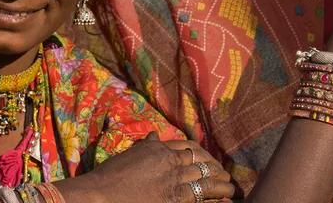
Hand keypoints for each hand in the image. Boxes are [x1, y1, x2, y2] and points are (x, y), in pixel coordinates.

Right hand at [57, 132, 233, 202]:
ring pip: (205, 180)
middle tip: (226, 175)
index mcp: (159, 149)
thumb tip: (154, 136)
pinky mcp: (174, 199)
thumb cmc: (110, 177)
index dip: (202, 155)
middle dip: (215, 169)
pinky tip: (224, 199)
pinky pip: (200, 197)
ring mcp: (173, 181)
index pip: (188, 148)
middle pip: (200, 163)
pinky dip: (214, 198)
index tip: (210, 160)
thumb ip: (146, 146)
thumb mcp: (130, 154)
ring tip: (231, 188)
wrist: (101, 194)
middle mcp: (169, 162)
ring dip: (221, 185)